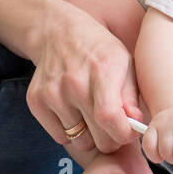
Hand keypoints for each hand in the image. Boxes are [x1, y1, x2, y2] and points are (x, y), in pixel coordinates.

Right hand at [26, 0, 144, 154]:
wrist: (58, 32)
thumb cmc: (98, 49)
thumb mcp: (125, 62)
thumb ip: (131, 96)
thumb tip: (136, 125)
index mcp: (101, 71)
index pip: (109, 117)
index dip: (124, 133)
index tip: (130, 131)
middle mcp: (74, 83)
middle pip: (98, 138)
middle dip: (112, 139)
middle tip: (114, 126)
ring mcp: (52, 93)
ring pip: (80, 142)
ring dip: (90, 136)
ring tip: (92, 115)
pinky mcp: (36, 101)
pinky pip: (60, 136)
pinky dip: (70, 132)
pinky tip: (75, 112)